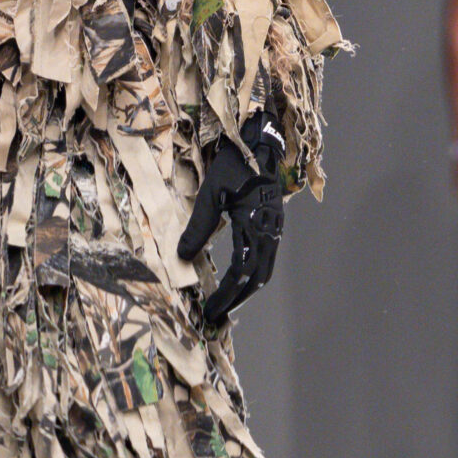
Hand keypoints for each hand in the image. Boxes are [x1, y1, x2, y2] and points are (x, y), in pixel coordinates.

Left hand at [178, 110, 285, 329]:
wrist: (258, 143)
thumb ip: (198, 226)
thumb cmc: (232, 164)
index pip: (242, 271)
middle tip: (215, 314)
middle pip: (256, 278)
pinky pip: (267, 258)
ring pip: (265, 270)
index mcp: (255, 224)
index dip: (226, 295)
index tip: (209, 309)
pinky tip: (238, 278)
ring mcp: (274, 228)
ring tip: (227, 302)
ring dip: (246, 290)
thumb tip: (182, 257)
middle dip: (236, 299)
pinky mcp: (273, 224)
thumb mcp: (211, 194)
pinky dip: (253, 274)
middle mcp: (269, 231)